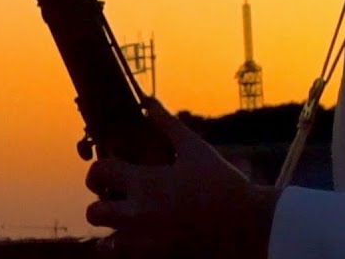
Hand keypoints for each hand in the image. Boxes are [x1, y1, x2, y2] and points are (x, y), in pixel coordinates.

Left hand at [85, 97, 277, 258]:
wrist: (250, 226)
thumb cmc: (223, 184)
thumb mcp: (195, 150)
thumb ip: (168, 124)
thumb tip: (149, 101)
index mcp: (145, 183)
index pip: (99, 172)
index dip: (98, 171)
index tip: (107, 173)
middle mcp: (139, 215)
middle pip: (94, 213)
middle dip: (100, 205)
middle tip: (114, 200)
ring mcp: (146, 243)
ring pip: (107, 244)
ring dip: (113, 232)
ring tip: (128, 224)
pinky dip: (130, 251)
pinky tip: (143, 241)